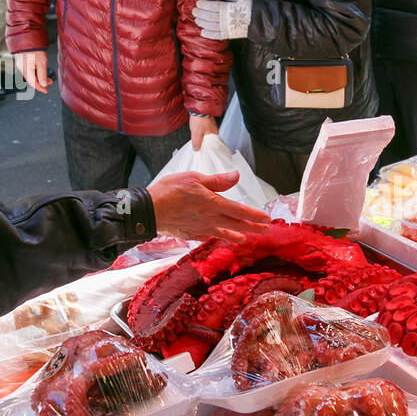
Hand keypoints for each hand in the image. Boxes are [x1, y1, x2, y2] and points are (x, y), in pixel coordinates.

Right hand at [16, 50, 51, 92]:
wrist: (29, 38)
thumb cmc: (35, 49)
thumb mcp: (42, 63)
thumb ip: (42, 75)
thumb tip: (44, 85)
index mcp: (26, 69)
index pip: (32, 83)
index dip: (40, 88)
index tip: (46, 91)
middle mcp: (22, 68)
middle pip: (31, 79)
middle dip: (41, 82)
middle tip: (49, 83)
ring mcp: (21, 64)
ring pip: (31, 75)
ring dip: (39, 77)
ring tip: (48, 78)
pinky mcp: (23, 61)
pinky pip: (29, 70)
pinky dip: (36, 72)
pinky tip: (42, 72)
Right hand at [149, 171, 272, 243]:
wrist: (149, 211)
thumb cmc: (169, 191)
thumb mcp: (194, 179)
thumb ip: (216, 181)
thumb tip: (236, 176)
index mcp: (213, 204)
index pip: (240, 211)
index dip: (255, 216)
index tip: (267, 219)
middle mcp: (210, 219)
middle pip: (236, 225)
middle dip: (253, 228)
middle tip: (266, 231)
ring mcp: (200, 228)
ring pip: (224, 233)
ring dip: (237, 236)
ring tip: (246, 239)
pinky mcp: (190, 234)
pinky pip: (208, 237)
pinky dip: (216, 238)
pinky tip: (218, 238)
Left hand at [189, 114, 217, 150]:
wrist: (198, 108)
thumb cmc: (199, 119)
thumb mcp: (196, 133)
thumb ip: (197, 142)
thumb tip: (196, 149)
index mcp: (214, 134)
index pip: (212, 145)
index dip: (207, 148)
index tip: (202, 151)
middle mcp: (214, 130)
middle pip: (209, 140)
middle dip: (204, 143)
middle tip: (198, 146)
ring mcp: (211, 126)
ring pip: (206, 135)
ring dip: (202, 137)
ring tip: (196, 139)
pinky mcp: (207, 122)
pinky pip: (205, 130)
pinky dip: (201, 132)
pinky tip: (197, 132)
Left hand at [193, 0, 251, 40]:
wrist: (260, 22)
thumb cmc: (250, 8)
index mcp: (229, 8)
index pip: (213, 6)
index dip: (204, 5)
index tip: (198, 3)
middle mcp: (226, 19)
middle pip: (210, 16)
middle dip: (200, 14)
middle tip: (194, 11)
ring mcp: (227, 28)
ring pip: (211, 26)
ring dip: (202, 23)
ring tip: (197, 20)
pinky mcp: (229, 35)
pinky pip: (217, 35)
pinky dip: (209, 34)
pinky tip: (202, 32)